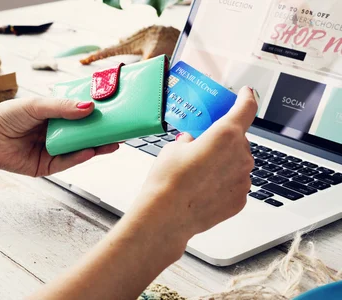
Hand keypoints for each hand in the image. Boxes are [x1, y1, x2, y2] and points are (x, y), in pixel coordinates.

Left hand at [0, 97, 118, 176]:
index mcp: (55, 116)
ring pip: (79, 150)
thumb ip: (63, 107)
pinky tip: (90, 151)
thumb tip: (89, 107)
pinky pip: (66, 163)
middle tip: (122, 129)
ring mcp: (52, 151)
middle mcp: (56, 134)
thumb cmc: (7, 116)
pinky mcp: (46, 167)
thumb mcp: (37, 105)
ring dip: (97, 147)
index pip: (81, 115)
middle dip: (103, 133)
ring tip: (113, 142)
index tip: (115, 110)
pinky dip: (79, 157)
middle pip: (84, 134)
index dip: (98, 114)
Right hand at [136, 86, 257, 242]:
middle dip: (223, 141)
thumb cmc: (168, 180)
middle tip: (202, 148)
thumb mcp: (173, 148)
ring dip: (223, 163)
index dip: (247, 98)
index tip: (247, 93)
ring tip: (197, 174)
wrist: (167, 216)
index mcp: (225, 134)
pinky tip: (202, 189)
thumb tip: (193, 143)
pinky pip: (235, 183)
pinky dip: (223, 183)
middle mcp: (241, 155)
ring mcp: (243, 179)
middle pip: (238, 139)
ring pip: (237, 163)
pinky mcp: (240, 199)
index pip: (246, 108)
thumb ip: (190, 140)